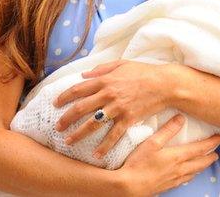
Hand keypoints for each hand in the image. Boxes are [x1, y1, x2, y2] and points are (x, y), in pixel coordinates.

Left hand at [54, 60, 172, 155]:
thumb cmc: (144, 72)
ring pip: (93, 124)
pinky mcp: (129, 119)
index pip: (78, 89)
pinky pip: (113, 135)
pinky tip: (96, 155)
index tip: (55, 104)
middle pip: (80, 108)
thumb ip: (101, 69)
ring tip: (68, 142)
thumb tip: (84, 74)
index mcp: (105, 80)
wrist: (165, 84)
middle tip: (57, 127)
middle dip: (66, 119)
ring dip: (78, 134)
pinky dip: (104, 146)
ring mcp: (118, 108)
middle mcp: (108, 94)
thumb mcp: (122, 64)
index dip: (64, 97)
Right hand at [114, 114, 219, 196]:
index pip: (201, 148)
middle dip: (210, 156)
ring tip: (207, 161)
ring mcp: (175, 179)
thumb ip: (167, 130)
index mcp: (178, 156)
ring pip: (194, 172)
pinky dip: (192, 174)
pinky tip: (190, 174)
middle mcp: (180, 168)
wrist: (129, 186)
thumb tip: (181, 117)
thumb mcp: (152, 142)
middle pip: (201, 162)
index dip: (212, 142)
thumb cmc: (138, 163)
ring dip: (203, 166)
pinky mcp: (168, 186)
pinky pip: (186, 179)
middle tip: (217, 152)